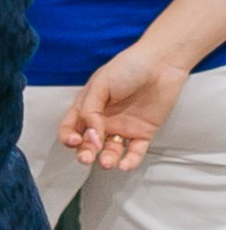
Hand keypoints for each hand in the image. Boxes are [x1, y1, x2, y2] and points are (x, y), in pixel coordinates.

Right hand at [59, 43, 190, 170]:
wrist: (160, 64)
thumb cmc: (128, 67)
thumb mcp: (100, 85)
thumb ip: (90, 111)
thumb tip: (91, 136)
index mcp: (88, 107)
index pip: (71, 128)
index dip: (68, 137)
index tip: (75, 141)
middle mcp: (103, 120)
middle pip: (88, 144)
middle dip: (85, 153)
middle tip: (87, 157)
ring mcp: (123, 127)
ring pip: (110, 150)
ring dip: (106, 159)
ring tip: (107, 162)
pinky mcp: (143, 133)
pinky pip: (135, 151)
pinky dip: (130, 161)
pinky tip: (124, 165)